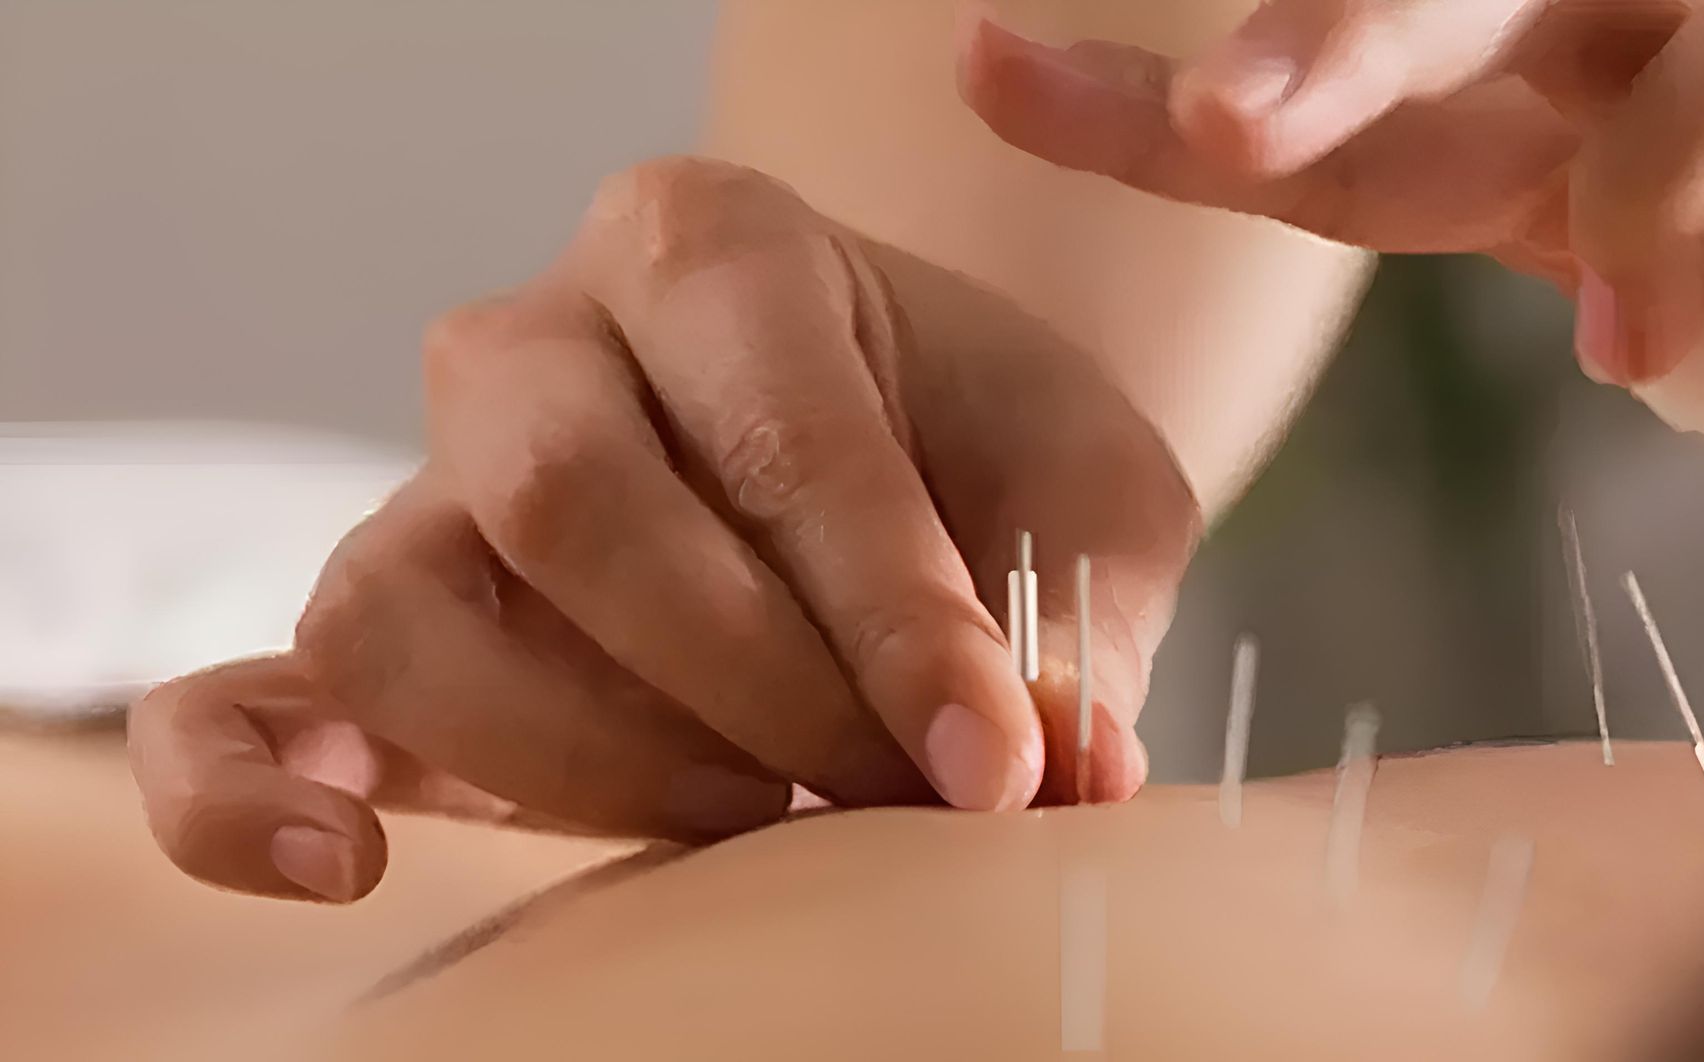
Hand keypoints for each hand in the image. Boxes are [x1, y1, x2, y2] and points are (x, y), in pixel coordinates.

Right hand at [128, 158, 1199, 901]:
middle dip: (751, 685)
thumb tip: (1068, 767)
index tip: (996, 764)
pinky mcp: (383, 627)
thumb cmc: (978, 453)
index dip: (892, 618)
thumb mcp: (1080, 500)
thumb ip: (1075, 624)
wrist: (894, 444)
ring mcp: (430, 485)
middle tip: (890, 794)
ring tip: (756, 818)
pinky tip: (348, 864)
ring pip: (404, 613)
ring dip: (586, 758)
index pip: (779, 433)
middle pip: (569, 503)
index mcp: (712, 244)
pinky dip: (246, 794)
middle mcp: (538, 343)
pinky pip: (238, 703)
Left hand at [959, 0, 1703, 442]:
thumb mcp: (1516, 171)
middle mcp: (1628, 7)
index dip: (1158, 91)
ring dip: (1662, 228)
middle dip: (1333, 52)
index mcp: (1511, 56)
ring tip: (1634, 354)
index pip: (1315, 70)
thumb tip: (1067, 95)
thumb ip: (1378, 159)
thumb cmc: (1703, 175)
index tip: (982, 70)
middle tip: (1226, 130)